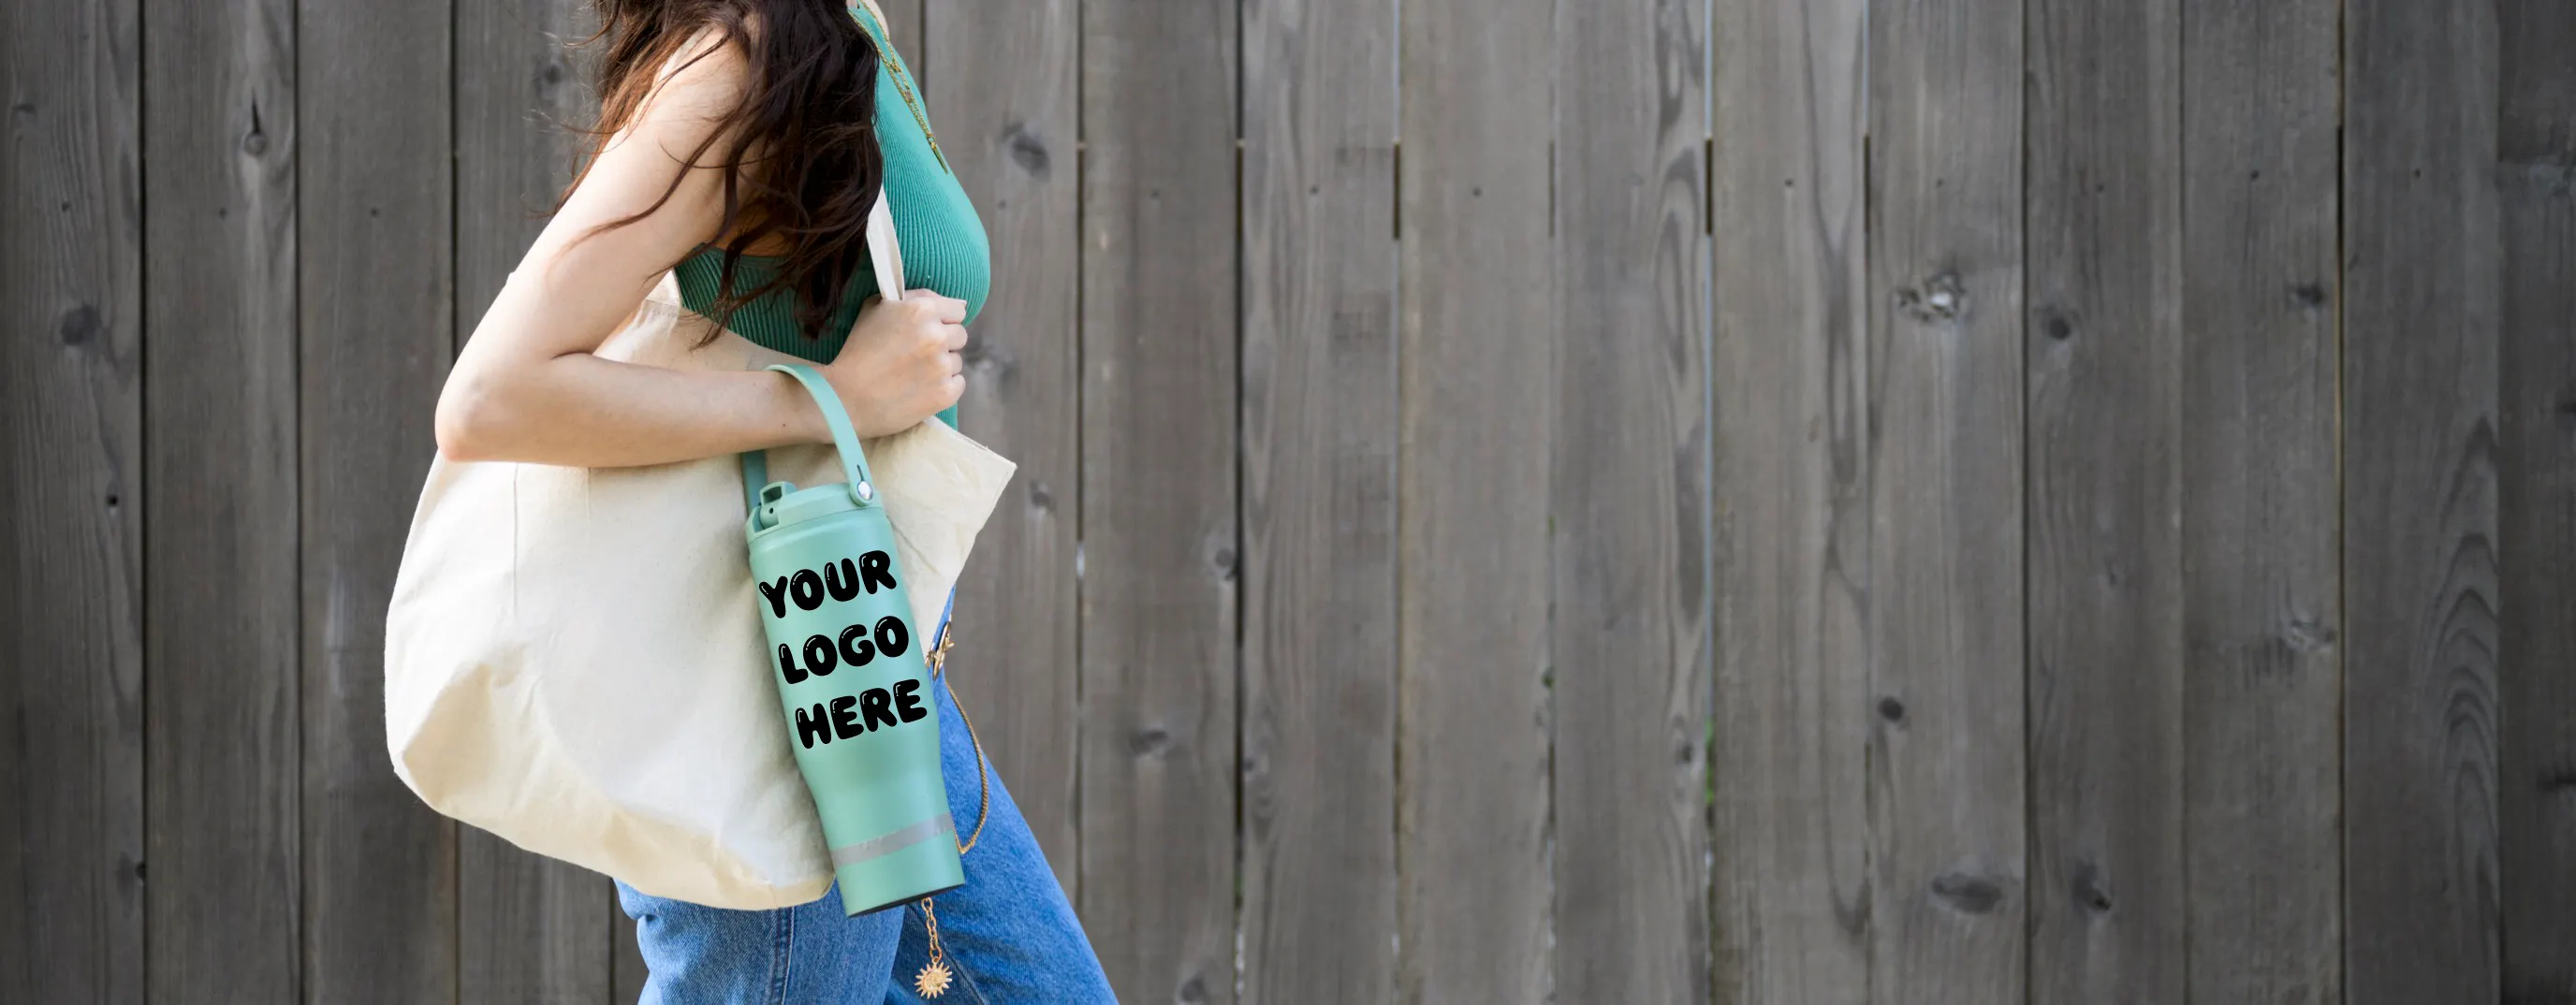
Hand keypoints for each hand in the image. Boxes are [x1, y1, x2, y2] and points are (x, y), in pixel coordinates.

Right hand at [819, 290, 966, 438]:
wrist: (844, 397)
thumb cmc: (857, 349)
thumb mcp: (876, 309)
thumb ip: (912, 298)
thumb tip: (955, 302)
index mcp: (921, 310)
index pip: (958, 310)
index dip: (943, 319)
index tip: (928, 330)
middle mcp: (936, 335)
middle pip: (960, 335)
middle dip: (943, 342)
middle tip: (917, 354)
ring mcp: (942, 366)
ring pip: (957, 361)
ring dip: (941, 366)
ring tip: (913, 374)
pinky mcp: (945, 393)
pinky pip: (958, 383)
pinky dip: (944, 387)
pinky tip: (921, 389)